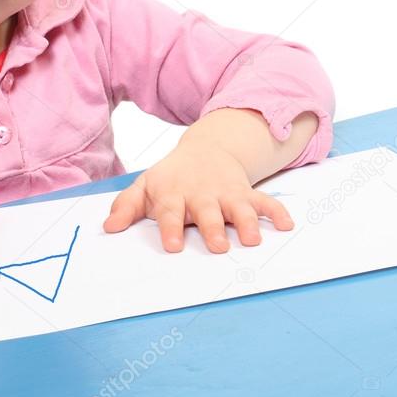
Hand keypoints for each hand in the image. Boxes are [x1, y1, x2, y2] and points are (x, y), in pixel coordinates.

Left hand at [102, 142, 293, 252]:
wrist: (205, 150)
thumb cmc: (171, 178)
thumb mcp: (145, 187)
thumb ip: (127, 207)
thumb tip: (109, 228)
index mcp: (174, 193)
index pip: (171, 211)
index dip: (171, 228)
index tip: (173, 246)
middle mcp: (202, 194)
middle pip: (207, 212)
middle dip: (213, 228)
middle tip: (217, 246)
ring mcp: (226, 193)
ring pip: (239, 208)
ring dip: (247, 222)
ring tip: (253, 239)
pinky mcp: (246, 192)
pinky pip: (265, 201)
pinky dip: (276, 211)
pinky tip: (287, 224)